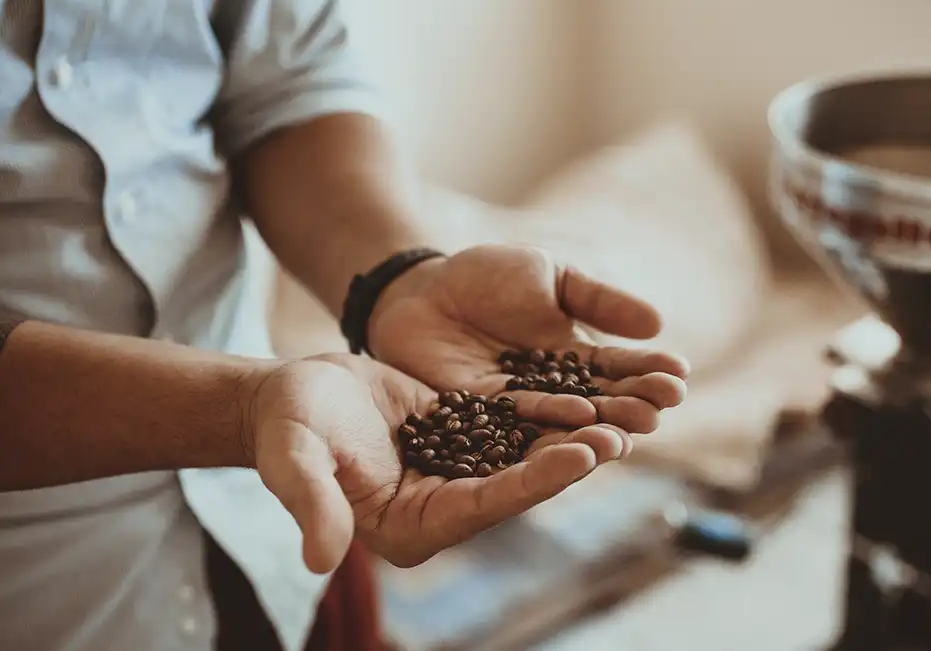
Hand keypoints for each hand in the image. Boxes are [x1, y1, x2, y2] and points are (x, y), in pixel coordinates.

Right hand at [242, 353, 628, 571]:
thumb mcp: (294, 462)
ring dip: (569, 439)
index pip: (484, 507)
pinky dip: (547, 415)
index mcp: (410, 527)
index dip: (533, 482)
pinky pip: (511, 427)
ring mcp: (455, 474)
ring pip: (522, 457)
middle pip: (516, 485)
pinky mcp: (462, 440)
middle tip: (620, 436)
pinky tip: (588, 395)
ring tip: (620, 417)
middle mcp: (441, 507)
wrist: (290, 396)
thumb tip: (320, 561)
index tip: (580, 457)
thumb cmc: (285, 429)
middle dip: (567, 462)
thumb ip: (312, 505)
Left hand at [368, 245, 688, 434]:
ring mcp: (518, 407)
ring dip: (602, 424)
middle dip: (634, 404)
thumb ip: (598, 301)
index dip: (649, 372)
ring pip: (567, 421)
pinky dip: (552, 423)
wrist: (419, 288)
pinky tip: (580, 421)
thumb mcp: (551, 276)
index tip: (679, 376)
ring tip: (634, 427)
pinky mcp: (480, 418)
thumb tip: (658, 323)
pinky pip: (519, 422)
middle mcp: (553, 390)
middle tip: (663, 407)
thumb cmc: (487, 277)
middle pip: (600, 402)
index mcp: (575, 357)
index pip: (619, 369)